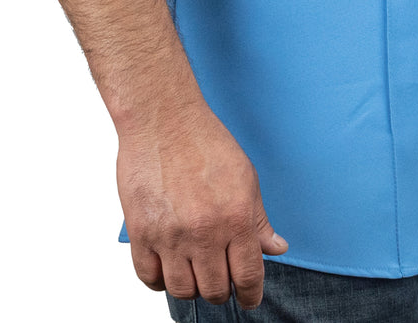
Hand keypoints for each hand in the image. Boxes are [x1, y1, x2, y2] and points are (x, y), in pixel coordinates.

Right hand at [116, 102, 287, 309]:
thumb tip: (277, 249)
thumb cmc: (205, 141)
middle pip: (215, 289)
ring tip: (194, 272)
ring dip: (191, 287)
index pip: (248, 276)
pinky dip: (159, 280)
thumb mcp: (245, 177)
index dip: (251, 294)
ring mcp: (170, 235)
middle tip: (220, 278)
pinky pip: (148, 277)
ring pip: (182, 290)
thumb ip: (259, 219)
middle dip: (222, 290)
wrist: (163, 119)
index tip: (249, 299)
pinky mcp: (141, 232)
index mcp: (236, 218)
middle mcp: (204, 232)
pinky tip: (167, 268)